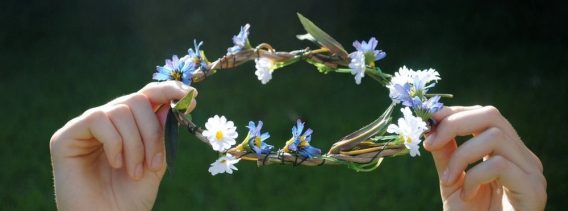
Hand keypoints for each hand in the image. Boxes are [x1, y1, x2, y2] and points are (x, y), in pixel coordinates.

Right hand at [50, 81, 196, 210]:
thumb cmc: (130, 198)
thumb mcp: (156, 163)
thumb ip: (162, 135)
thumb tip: (170, 105)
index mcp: (128, 125)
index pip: (147, 95)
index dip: (168, 90)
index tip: (191, 96)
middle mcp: (106, 121)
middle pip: (137, 100)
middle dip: (152, 131)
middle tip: (155, 164)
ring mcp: (85, 127)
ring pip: (120, 110)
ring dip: (135, 144)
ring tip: (135, 172)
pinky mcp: (65, 136)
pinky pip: (98, 119)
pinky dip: (114, 142)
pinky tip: (115, 164)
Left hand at [423, 106, 545, 210]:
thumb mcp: (452, 181)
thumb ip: (446, 154)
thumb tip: (430, 125)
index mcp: (506, 151)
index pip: (484, 115)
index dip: (454, 113)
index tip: (427, 121)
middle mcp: (523, 157)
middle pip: (492, 115)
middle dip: (453, 124)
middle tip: (429, 143)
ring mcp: (531, 172)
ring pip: (494, 136)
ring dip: (461, 156)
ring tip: (448, 180)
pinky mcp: (533, 189)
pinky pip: (499, 164)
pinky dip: (474, 176)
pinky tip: (468, 194)